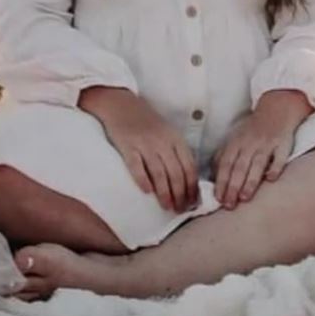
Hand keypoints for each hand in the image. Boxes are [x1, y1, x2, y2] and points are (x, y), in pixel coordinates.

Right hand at [80, 87, 197, 212]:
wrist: (121, 105)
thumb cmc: (146, 123)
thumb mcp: (167, 133)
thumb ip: (176, 153)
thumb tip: (188, 181)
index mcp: (175, 139)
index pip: (189, 167)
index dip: (192, 187)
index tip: (193, 203)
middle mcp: (163, 142)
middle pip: (176, 173)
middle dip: (180, 195)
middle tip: (180, 210)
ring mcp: (145, 144)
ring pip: (159, 173)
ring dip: (165, 193)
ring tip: (167, 206)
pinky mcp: (127, 146)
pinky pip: (136, 166)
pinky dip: (143, 180)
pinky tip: (147, 192)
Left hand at [213, 105, 298, 208]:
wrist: (276, 110)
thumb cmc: (253, 129)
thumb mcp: (234, 139)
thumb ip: (223, 157)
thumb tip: (213, 178)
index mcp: (236, 143)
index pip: (225, 164)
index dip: (221, 181)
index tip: (218, 198)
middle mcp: (250, 143)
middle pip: (239, 167)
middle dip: (232, 186)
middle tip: (229, 205)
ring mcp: (267, 143)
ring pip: (257, 163)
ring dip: (250, 181)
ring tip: (245, 198)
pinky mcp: (283, 144)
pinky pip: (279, 156)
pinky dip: (275, 167)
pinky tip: (271, 179)